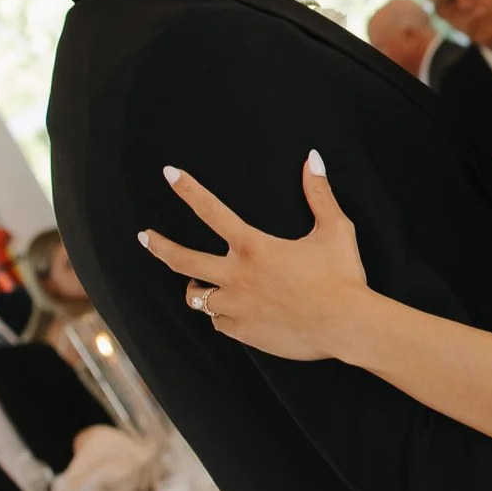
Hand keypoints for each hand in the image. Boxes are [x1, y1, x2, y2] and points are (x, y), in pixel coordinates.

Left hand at [139, 155, 372, 361]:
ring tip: (199, 283)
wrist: (346, 325)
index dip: (187, 189)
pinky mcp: (244, 332)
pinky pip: (218, 322)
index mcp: (253, 247)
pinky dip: (221, 315)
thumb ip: (319, 193)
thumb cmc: (342, 276)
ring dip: (196, 287)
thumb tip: (313, 158)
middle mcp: (236, 276)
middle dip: (159, 246)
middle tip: (145, 237)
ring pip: (197, 297)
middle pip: (182, 260)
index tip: (168, 173)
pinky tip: (232, 311)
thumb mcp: (335, 229)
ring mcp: (237, 307)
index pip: (210, 210)